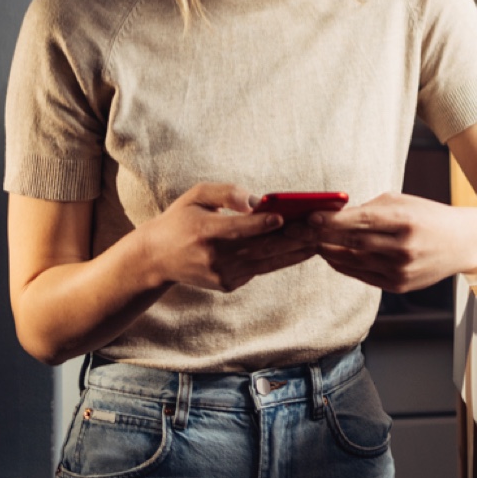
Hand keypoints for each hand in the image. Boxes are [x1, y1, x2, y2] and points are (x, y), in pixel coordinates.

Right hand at [138, 182, 322, 292]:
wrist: (157, 259)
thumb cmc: (180, 220)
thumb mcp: (196, 196)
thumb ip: (226, 193)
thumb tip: (255, 201)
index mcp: (204, 232)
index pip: (237, 229)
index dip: (260, 224)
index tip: (281, 217)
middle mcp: (214, 257)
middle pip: (259, 247)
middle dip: (290, 237)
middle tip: (316, 227)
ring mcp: (222, 274)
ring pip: (265, 262)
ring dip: (294, 252)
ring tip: (319, 240)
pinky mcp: (228, 284)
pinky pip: (259, 269)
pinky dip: (281, 259)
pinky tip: (302, 249)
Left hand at [293, 193, 463, 292]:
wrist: (462, 243)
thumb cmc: (429, 217)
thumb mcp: (404, 202)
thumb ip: (370, 209)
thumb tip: (334, 214)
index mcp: (405, 220)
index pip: (360, 221)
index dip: (331, 221)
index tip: (309, 217)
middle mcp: (403, 248)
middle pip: (352, 243)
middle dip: (321, 236)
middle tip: (299, 231)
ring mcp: (401, 270)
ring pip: (353, 261)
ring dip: (329, 251)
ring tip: (312, 242)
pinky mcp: (398, 286)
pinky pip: (362, 275)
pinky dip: (343, 265)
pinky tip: (332, 256)